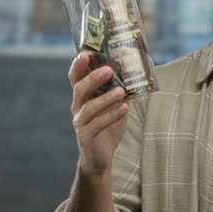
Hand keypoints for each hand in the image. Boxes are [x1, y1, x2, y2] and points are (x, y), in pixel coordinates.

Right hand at [68, 52, 129, 178]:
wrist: (100, 158)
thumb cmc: (108, 127)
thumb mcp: (116, 105)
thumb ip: (121, 90)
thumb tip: (136, 73)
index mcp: (83, 97)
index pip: (75, 77)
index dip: (78, 65)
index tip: (85, 53)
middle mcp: (78, 107)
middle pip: (80, 89)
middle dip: (93, 78)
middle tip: (108, 70)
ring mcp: (80, 123)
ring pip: (89, 108)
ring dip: (106, 98)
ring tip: (121, 91)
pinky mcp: (86, 137)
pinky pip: (97, 124)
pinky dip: (111, 115)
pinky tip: (124, 108)